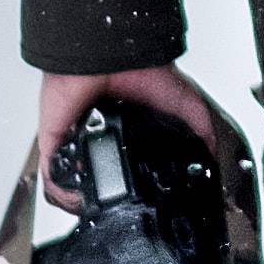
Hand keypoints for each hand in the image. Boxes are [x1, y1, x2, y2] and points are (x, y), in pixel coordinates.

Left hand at [34, 62, 221, 211]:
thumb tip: (211, 155)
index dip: (133, 178)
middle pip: (100, 169)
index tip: (141, 197)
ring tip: (95, 208)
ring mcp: (77, 135)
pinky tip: (76, 199)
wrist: (111, 56)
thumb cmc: (143, 68)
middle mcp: (101, 130)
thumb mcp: (184, 103)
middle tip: (117, 206)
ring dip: (81, 194)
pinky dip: (61, 189)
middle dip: (106, 191)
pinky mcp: (56, 136)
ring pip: (74, 174)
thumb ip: (198, 128)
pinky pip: (52, 169)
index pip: (127, 157)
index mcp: (127, 124)